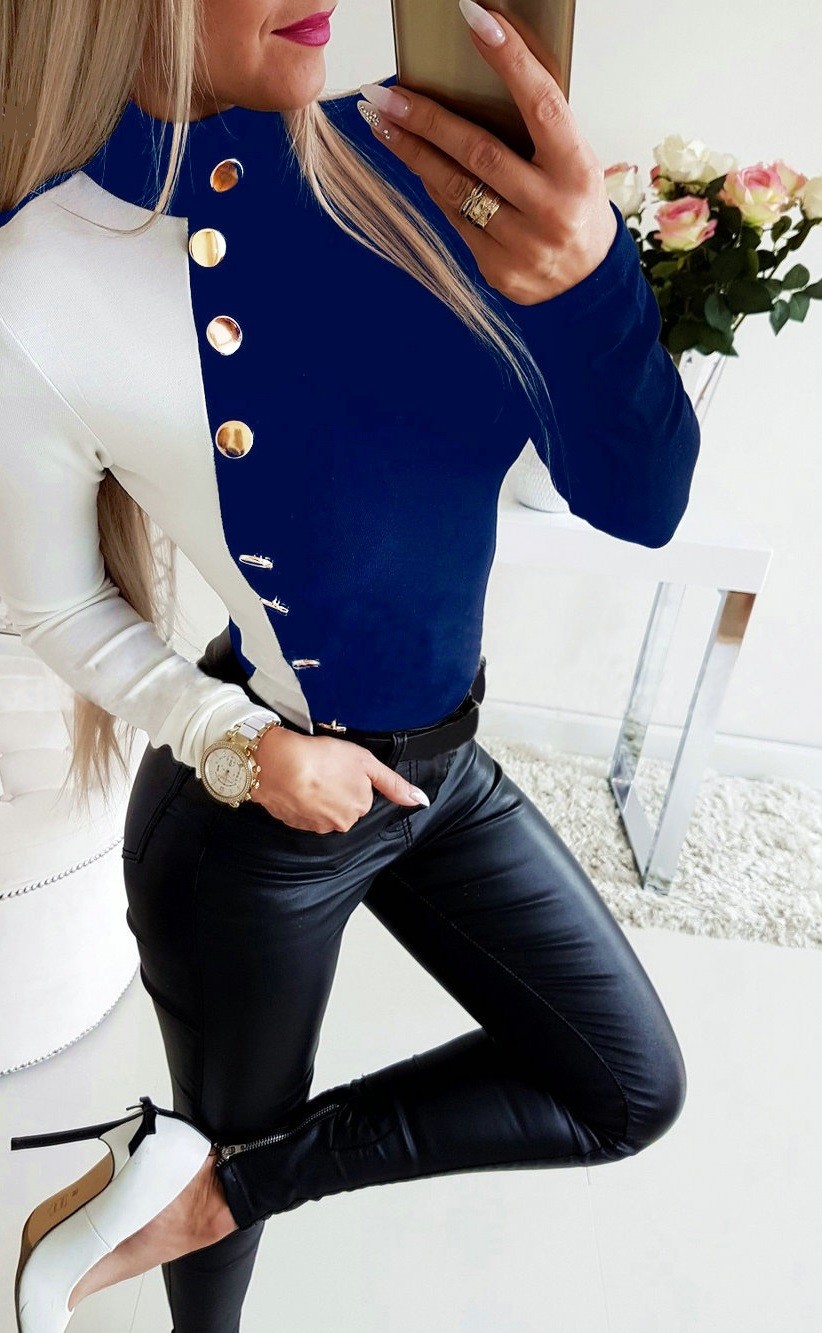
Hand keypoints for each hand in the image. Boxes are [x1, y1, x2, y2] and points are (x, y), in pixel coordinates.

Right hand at [247, 726, 428, 832]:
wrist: (278, 765)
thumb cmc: (322, 758)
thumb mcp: (366, 762)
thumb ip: (393, 784)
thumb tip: (420, 801)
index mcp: (360, 808)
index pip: (361, 795)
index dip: (351, 777)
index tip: (338, 765)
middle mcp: (340, 823)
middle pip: (343, 805)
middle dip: (335, 789)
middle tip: (323, 769)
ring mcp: (315, 826)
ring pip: (322, 810)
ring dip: (317, 796)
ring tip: (307, 775)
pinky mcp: (293, 823)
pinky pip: (302, 812)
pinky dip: (299, 800)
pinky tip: (294, 784)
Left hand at [358, 4, 617, 305]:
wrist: (587, 285)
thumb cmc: (576, 209)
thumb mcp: (576, 165)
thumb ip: (538, 134)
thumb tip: (478, 86)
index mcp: (578, 172)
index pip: (541, 106)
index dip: (509, 61)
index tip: (475, 20)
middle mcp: (551, 210)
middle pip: (479, 153)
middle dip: (427, 119)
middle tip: (386, 95)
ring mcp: (522, 245)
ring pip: (456, 189)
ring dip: (414, 152)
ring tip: (383, 124)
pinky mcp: (497, 270)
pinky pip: (455, 220)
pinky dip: (434, 189)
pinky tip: (416, 165)